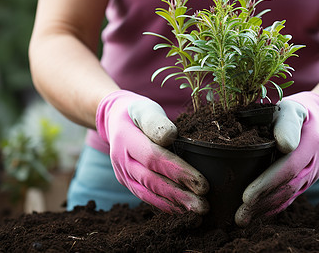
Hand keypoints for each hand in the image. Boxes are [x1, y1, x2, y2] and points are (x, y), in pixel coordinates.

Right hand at [96, 90, 209, 213]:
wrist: (114, 120)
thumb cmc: (137, 112)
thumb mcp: (145, 109)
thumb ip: (155, 122)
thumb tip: (169, 136)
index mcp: (126, 138)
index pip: (154, 158)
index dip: (178, 171)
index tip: (201, 183)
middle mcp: (121, 159)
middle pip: (151, 180)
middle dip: (179, 194)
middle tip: (203, 205)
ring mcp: (121, 172)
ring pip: (147, 192)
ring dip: (173, 204)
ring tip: (197, 210)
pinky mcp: (126, 181)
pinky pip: (144, 195)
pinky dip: (162, 204)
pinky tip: (180, 210)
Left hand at [235, 92, 318, 225]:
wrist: (314, 117)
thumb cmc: (292, 112)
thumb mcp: (290, 110)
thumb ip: (286, 124)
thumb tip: (285, 145)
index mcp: (311, 143)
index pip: (288, 168)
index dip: (267, 183)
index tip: (246, 196)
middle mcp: (315, 162)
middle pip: (288, 187)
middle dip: (263, 202)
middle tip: (240, 214)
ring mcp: (312, 174)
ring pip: (289, 195)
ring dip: (266, 209)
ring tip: (243, 219)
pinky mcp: (307, 181)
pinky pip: (291, 197)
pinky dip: (274, 207)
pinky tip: (257, 215)